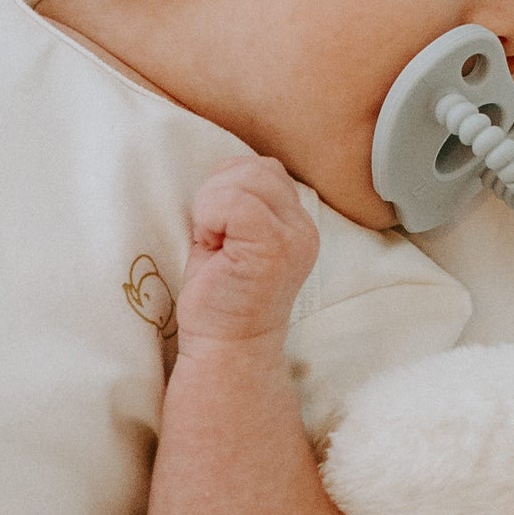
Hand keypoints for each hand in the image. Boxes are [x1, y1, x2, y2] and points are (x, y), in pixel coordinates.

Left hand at [175, 155, 320, 355]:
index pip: (264, 169)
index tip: (223, 234)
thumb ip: (242, 200)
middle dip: (220, 195)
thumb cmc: (221, 295)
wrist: (227, 347)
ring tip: (216, 245)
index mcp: (296, 222)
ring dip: (213, 207)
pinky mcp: (274, 247)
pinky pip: (231, 201)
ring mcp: (292, 237)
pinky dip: (209, 219)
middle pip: (257, 168)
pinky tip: (213, 249)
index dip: (229, 191)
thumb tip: (229, 167)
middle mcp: (303, 227)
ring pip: (244, 178)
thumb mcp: (234, 236)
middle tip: (215, 240)